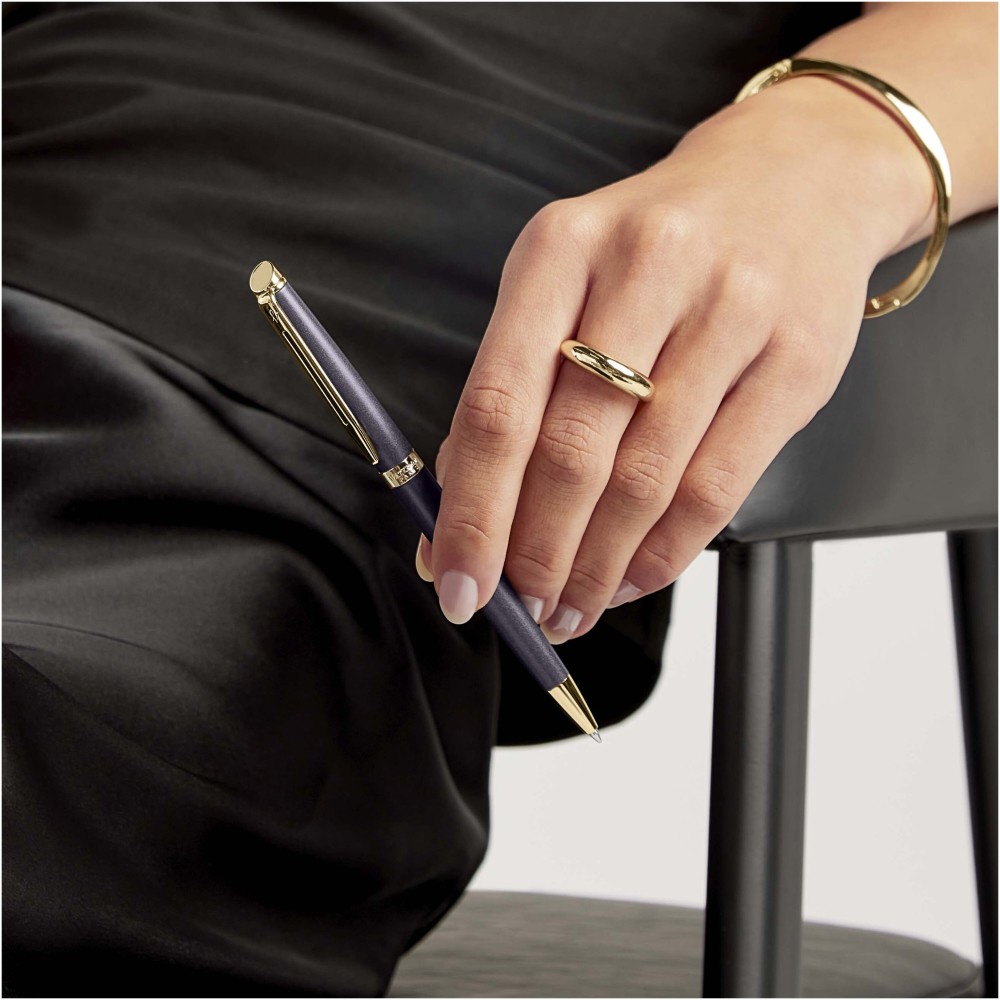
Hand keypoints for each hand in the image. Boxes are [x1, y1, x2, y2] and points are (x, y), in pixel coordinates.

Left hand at [417, 77, 929, 641]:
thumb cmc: (658, 247)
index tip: (454, 579)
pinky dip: (664, 554)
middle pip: (570, 452)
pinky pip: (717, 488)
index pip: (498, 405)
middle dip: (534, 554)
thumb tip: (458, 509)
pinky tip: (632, 576)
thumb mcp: (565, 281)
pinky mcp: (797, 362)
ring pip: (645, 481)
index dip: (471, 511)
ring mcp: (732, 313)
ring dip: (596, 566)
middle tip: (519, 606)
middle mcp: (646, 271)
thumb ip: (511, 389)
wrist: (794, 180)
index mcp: (561, 250)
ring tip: (571, 605)